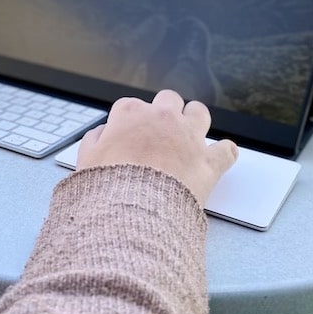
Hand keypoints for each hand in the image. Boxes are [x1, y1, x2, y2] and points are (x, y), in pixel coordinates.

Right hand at [76, 90, 237, 206]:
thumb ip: (94, 141)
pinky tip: (219, 157)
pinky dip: (224, 153)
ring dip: (195, 120)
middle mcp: (162, 118)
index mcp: (130, 114)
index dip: (129, 122)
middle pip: (168, 100)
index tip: (128, 135)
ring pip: (199, 112)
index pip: (130, 107)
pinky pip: (226, 150)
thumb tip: (102, 135)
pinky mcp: (208, 161)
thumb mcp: (86, 161)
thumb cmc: (107, 188)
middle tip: (159, 132)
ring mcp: (188, 137)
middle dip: (164, 112)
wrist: (133, 213)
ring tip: (190, 133)